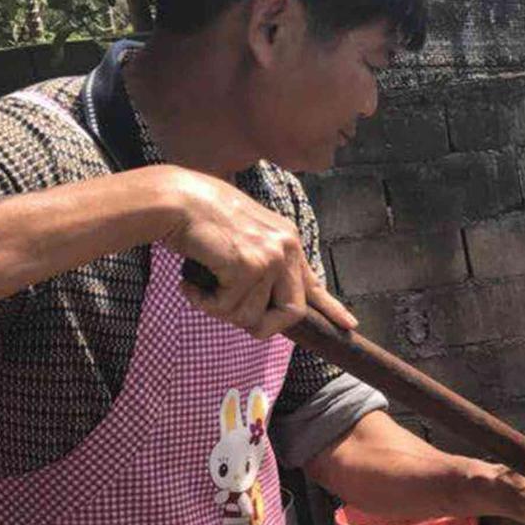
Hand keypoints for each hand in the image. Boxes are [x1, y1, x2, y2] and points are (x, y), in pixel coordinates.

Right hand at [157, 166, 356, 339]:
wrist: (176, 199)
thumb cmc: (199, 218)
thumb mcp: (242, 238)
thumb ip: (261, 264)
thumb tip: (268, 303)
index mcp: (286, 240)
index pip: (312, 282)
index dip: (330, 307)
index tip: (348, 324)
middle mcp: (285, 247)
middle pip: (290, 312)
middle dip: (260, 324)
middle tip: (227, 312)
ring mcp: (269, 257)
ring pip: (251, 315)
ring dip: (219, 309)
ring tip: (201, 285)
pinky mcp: (248, 267)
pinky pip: (227, 308)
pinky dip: (203, 302)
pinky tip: (190, 283)